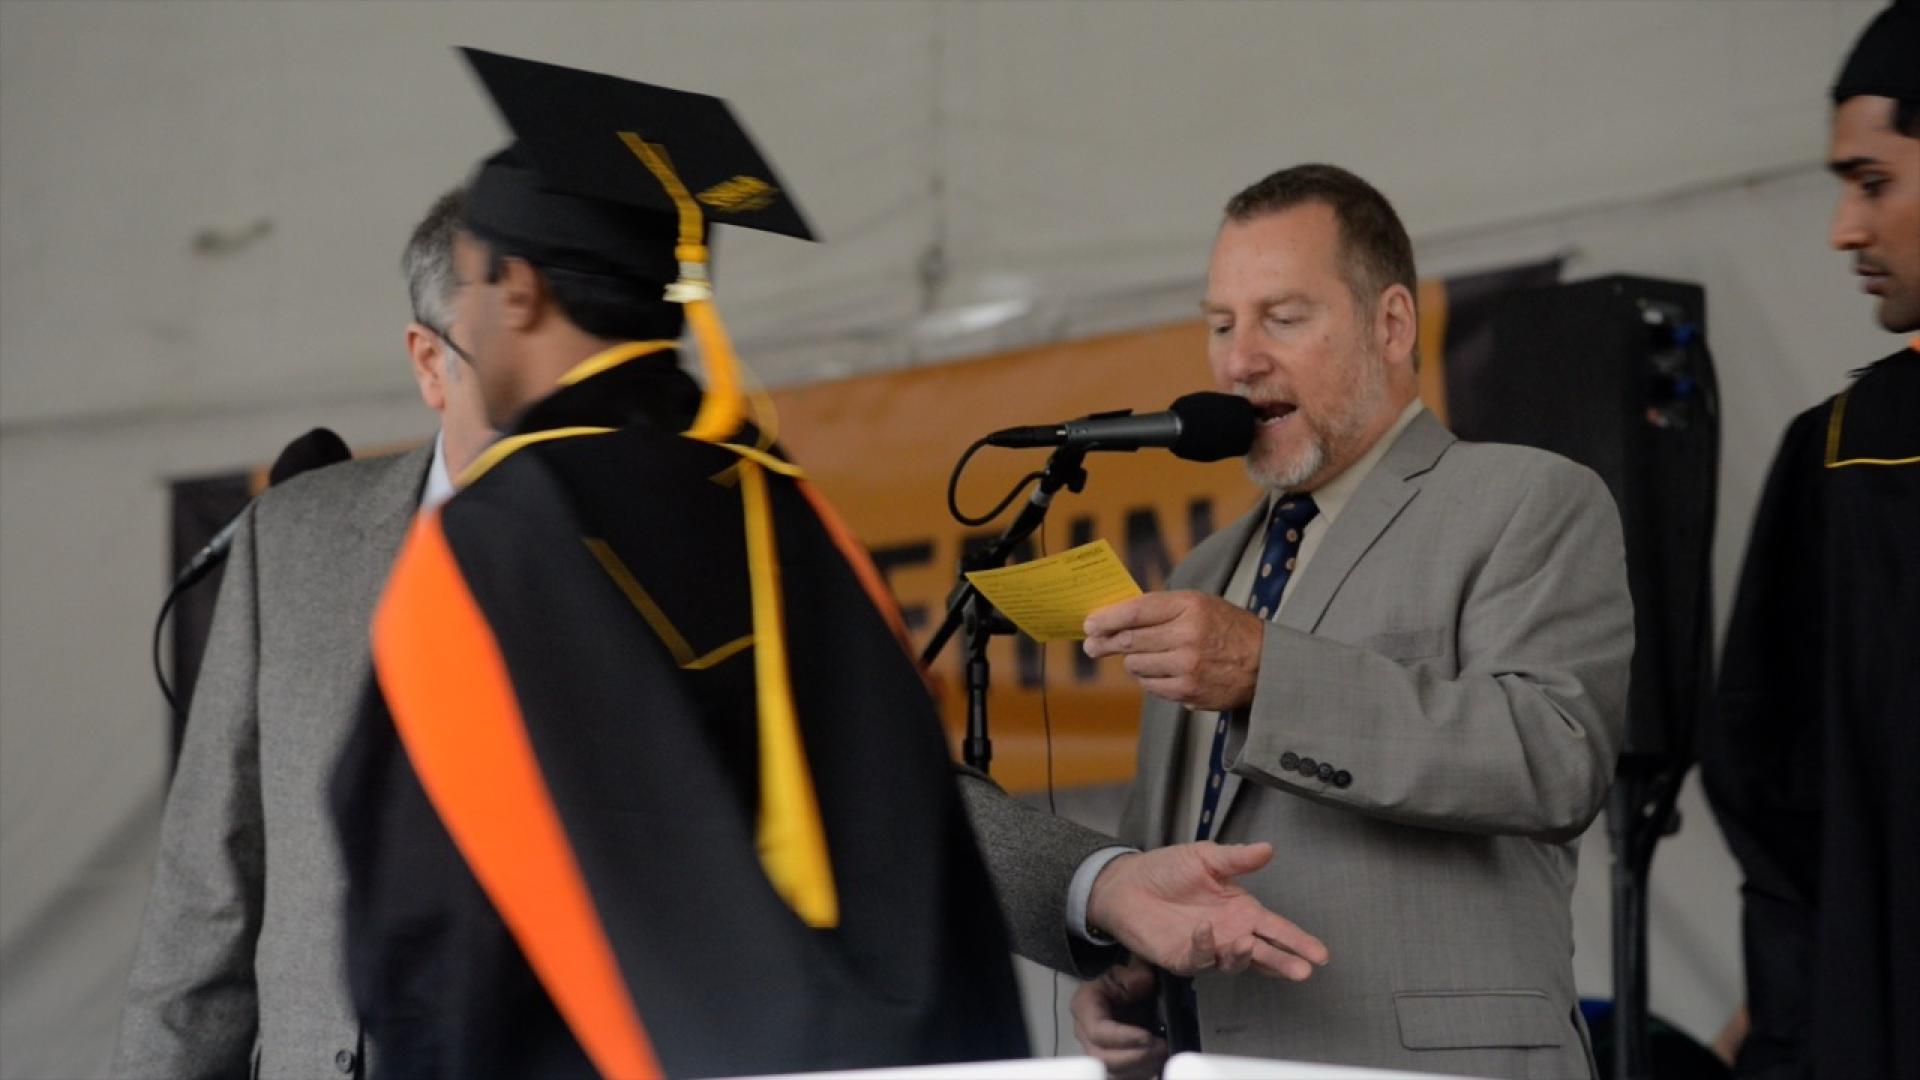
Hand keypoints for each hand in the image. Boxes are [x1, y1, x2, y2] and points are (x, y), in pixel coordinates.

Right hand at [1071, 958, 1167, 1079]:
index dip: (1123, 1038)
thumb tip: (1143, 982)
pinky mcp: (1110, 1063)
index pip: (1098, 1031)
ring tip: (1162, 1055)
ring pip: (1113, 1072)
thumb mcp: (1127, 972)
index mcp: (1085, 1008)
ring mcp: (1096, 1051)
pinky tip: (1156, 1065)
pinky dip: (1140, 1073)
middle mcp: (1085, 1034)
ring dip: (1140, 1068)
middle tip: (1160, 1048)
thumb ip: (1134, 975)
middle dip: (1135, 1057)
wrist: (1125, 994)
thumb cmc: (1122, 984)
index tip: (1148, 1037)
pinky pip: (1122, 1077)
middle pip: (1103, 1058)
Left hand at [1083, 591, 1264, 710]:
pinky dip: (1149, 679)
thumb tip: (1114, 618)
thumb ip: (1161, 609)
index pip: (1136, 611)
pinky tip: (1162, 672)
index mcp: (1191, 606)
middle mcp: (1188, 635)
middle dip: (1105, 643)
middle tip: (1092, 645)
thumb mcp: (1200, 605)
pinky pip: (1149, 686)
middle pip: (1129, 640)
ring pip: (1135, 665)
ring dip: (1133, 661)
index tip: (1089, 624)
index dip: (1107, 618)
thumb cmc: (1226, 629)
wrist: (1265, 664)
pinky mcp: (1188, 691)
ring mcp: (1188, 666)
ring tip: (1147, 655)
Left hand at [1086, 841, 1327, 978]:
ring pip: (1234, 962)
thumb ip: (1237, 858)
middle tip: (1302, 970)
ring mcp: (1208, 948)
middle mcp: (1230, 933)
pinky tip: (1205, 932)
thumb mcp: (1205, 857)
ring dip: (1245, 957)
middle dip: (1284, 962)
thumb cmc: (1166, 870)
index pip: (1276, 929)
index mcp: (1241, 910)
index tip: (1320, 954)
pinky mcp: (1183, 957)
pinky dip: (1205, 948)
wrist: (1127, 882)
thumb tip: (1267, 848)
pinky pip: (1199, 959)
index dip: (1298, 941)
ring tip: (1250, 946)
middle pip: (1264, 953)